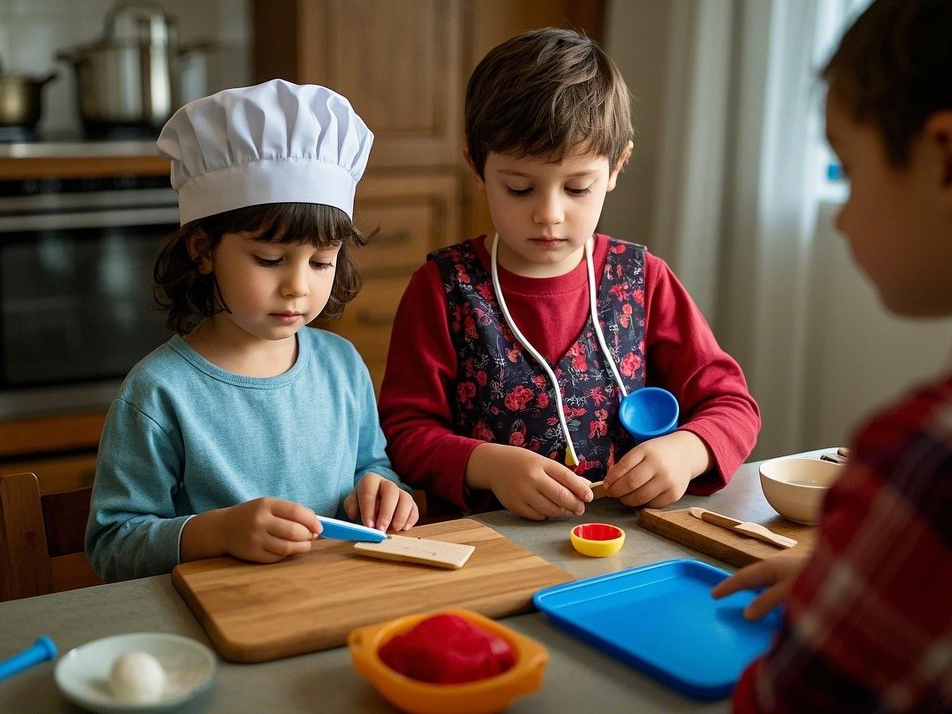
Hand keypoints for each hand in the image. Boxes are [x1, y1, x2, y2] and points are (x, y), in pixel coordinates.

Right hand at [182, 497, 320, 563]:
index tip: (319, 527)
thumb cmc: (252, 515)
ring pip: (288, 547)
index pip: (296, 511)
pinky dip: (287, 554)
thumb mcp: (267, 506)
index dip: (312, 520)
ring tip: (304, 544)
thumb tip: (315, 524)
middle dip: (308, 535)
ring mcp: (255, 539)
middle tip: (311, 536)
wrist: (221, 528)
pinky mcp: (252, 554)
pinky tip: (288, 549)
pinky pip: (277, 557)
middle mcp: (260, 521)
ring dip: (302, 547)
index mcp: (266, 504)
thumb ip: (290, 512)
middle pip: (295, 531)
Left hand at [343, 472, 418, 532]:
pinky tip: (405, 528)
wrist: (372, 498)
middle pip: (391, 493)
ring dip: (401, 515)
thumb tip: (355, 515)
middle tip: (382, 529)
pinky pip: (414, 508)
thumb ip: (351, 506)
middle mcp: (387, 483)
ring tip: (395, 529)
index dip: (369, 510)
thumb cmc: (361, 501)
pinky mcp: (409, 502)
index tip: (369, 525)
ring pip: (406, 499)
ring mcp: (400, 491)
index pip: (369, 493)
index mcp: (370, 480)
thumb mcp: (351, 501)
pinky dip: (411, 518)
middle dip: (387, 512)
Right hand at [465, 442, 593, 519]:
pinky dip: (545, 514)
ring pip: (551, 510)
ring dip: (561, 511)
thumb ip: (563, 474)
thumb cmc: (523, 463)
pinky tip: (545, 508)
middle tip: (579, 508)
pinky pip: (538, 516)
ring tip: (562, 508)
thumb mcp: (543, 462)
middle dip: (575, 505)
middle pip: (561, 496)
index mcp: (542, 464)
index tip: (589, 497)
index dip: (581, 489)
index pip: (567, 478)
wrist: (494, 465)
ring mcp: (522, 493)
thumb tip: (586, 486)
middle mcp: (532, 478)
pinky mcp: (515, 505)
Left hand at [603, 430, 711, 506]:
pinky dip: (642, 503)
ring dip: (627, 500)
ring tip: (623, 497)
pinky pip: (652, 505)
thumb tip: (609, 483)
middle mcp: (660, 466)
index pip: (624, 467)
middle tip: (612, 493)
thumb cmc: (658, 452)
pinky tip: (639, 497)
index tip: (606, 485)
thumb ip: (626, 464)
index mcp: (648, 451)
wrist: (685, 454)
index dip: (611, 479)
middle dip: (616, 491)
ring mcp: (668, 482)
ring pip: (640, 498)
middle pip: (631, 484)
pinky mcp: (674, 494)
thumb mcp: (641, 450)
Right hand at [711, 552, 809, 619]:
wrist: (850, 573)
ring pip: (769, 581)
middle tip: (726, 595)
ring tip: (748, 599)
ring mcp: (793, 573)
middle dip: (741, 585)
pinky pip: (780, 588)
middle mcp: (781, 568)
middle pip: (755, 577)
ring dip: (757, 590)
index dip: (728, 586)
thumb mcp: (788, 592)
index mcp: (772, 567)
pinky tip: (776, 605)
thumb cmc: (817, 579)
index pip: (744, 577)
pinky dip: (771, 595)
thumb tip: (746, 615)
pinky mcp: (805, 581)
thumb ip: (766, 603)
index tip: (712, 595)